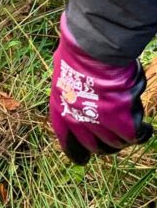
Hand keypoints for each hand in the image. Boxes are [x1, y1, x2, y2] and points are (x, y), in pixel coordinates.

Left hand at [50, 13, 151, 164]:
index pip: (67, 141)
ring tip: (132, 126)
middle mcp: (78, 121)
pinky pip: (135, 136)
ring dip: (124, 136)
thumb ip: (75, 93)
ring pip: (116, 143)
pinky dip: (143, 132)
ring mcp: (100, 123)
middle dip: (106, 145)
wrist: (94, 49)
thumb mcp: (66, 74)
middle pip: (95, 146)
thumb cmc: (80, 52)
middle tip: (115, 138)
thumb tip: (84, 99)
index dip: (77, 152)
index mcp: (61, 109)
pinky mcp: (122, 121)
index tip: (83, 159)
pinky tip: (147, 129)